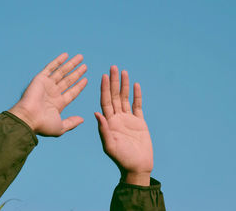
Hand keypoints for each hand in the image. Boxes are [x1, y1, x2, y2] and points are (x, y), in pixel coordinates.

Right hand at [9, 53, 87, 136]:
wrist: (28, 118)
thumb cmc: (43, 125)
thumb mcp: (60, 127)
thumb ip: (71, 123)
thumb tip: (82, 119)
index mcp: (58, 104)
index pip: (71, 92)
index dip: (79, 86)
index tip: (86, 79)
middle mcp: (53, 93)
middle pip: (68, 80)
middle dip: (77, 73)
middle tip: (85, 66)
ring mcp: (47, 85)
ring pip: (62, 72)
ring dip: (71, 64)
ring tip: (81, 58)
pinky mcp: (40, 79)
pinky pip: (51, 67)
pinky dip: (58, 61)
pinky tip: (66, 55)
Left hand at [95, 66, 152, 185]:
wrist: (137, 167)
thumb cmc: (122, 159)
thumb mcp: (109, 145)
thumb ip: (103, 129)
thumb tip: (96, 113)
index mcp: (108, 122)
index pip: (105, 101)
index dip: (104, 88)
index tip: (104, 76)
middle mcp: (116, 118)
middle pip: (114, 96)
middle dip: (113, 82)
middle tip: (113, 67)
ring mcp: (128, 119)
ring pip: (125, 98)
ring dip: (124, 85)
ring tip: (124, 71)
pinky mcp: (139, 121)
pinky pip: (137, 105)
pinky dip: (136, 95)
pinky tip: (135, 84)